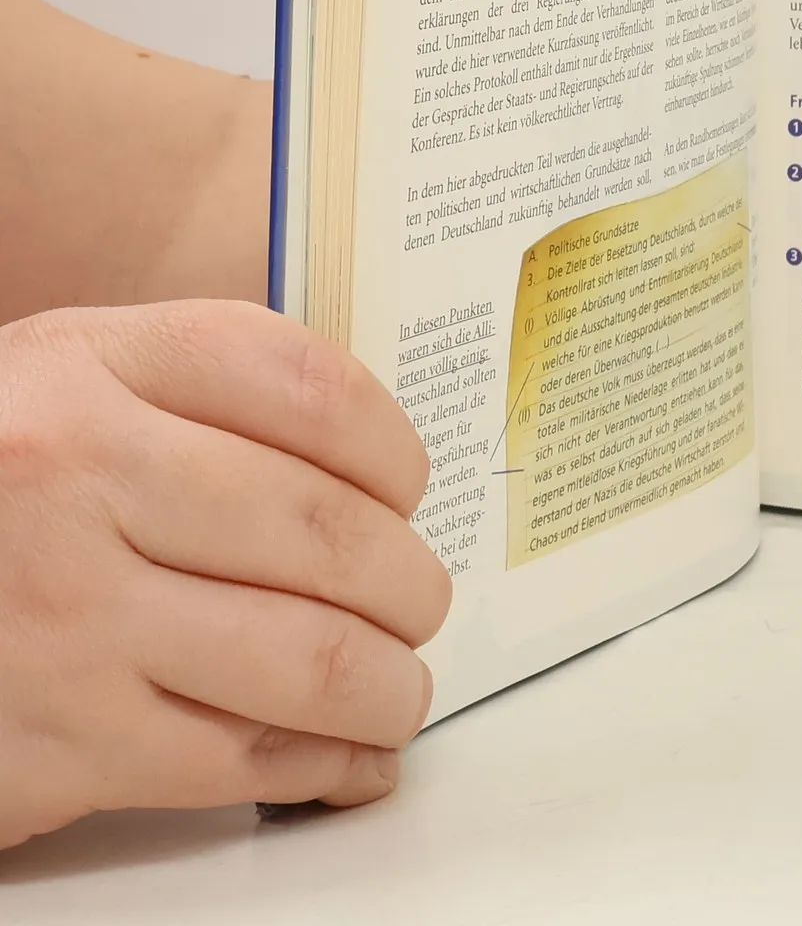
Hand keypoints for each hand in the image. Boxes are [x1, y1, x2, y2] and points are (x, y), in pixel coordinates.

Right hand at [0, 300, 451, 850]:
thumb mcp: (61, 382)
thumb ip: (201, 396)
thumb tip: (371, 472)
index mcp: (90, 367)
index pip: (310, 389)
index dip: (393, 448)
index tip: (411, 486)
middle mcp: (76, 479)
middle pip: (328, 533)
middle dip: (409, 582)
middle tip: (419, 599)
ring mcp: (64, 617)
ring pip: (308, 658)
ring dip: (389, 686)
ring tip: (398, 686)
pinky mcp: (51, 744)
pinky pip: (237, 761)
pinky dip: (325, 767)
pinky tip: (347, 759)